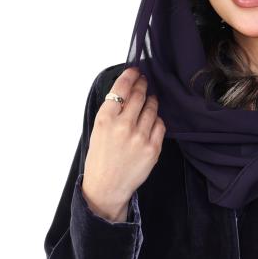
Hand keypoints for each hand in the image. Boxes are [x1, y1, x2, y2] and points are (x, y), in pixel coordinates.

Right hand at [82, 66, 165, 221]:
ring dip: (151, 101)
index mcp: (105, 120)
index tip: (135, 71)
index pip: (121, 89)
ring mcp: (140, 137)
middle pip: (139, 95)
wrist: (106, 187)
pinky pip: (160, 125)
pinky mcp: (153, 149)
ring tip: (149, 99)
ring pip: (152, 108)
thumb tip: (126, 92)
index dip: (130, 76)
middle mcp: (123, 126)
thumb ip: (111, 113)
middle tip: (145, 81)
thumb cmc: (100, 159)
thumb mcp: (97, 131)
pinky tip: (152, 120)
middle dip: (143, 85)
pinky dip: (157, 120)